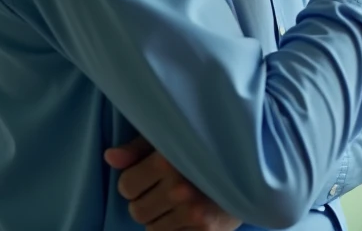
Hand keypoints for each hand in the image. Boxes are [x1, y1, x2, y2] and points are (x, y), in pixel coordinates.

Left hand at [104, 136, 240, 230]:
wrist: (252, 168)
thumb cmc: (205, 149)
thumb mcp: (171, 139)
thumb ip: (138, 148)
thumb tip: (109, 158)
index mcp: (168, 160)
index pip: (126, 185)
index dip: (135, 182)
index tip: (150, 175)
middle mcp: (180, 187)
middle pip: (136, 210)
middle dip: (147, 201)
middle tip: (166, 189)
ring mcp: (193, 211)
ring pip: (151, 228)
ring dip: (161, 217)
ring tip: (180, 200)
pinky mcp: (205, 230)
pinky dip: (175, 229)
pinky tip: (188, 213)